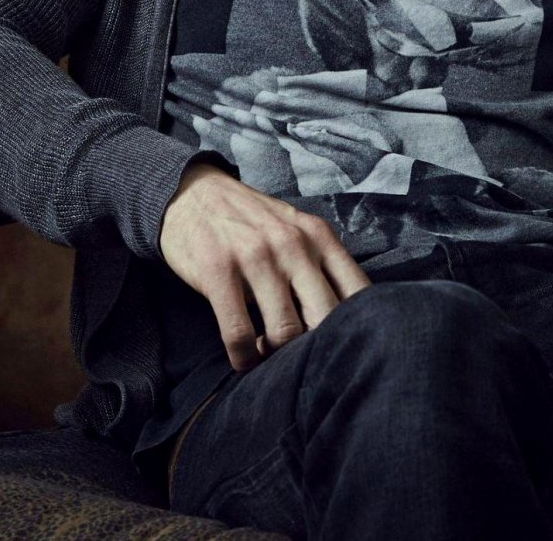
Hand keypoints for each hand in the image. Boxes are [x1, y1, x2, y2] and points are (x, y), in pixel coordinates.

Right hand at [157, 158, 371, 371]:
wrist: (194, 193)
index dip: (355, 328)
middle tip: (300, 357)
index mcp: (320, 236)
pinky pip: (239, 333)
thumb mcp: (297, 231)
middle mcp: (294, 245)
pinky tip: (244, 358)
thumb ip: (322, 266)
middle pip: (326, 318)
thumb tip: (344, 321)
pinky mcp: (218, 271)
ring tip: (269, 356)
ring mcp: (257, 257)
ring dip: (277, 356)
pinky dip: (244, 358)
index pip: (358, 293)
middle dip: (316, 347)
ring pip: (285, 331)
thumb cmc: (252, 222)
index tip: (338, 344)